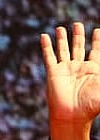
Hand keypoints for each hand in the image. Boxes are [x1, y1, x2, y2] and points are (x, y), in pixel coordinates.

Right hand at [41, 22, 99, 139]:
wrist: (72, 115)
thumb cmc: (92, 106)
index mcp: (94, 70)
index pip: (96, 51)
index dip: (97, 41)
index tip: (98, 30)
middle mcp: (79, 67)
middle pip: (79, 47)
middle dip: (79, 35)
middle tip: (79, 24)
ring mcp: (66, 69)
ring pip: (64, 49)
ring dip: (63, 38)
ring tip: (61, 28)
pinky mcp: (53, 72)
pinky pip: (49, 56)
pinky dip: (47, 46)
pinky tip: (45, 37)